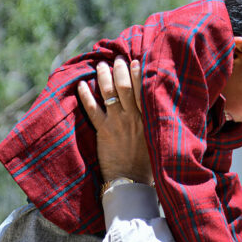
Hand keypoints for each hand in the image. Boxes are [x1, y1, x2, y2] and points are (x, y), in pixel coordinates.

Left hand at [77, 58, 152, 183]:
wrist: (131, 182)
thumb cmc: (148, 164)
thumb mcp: (158, 140)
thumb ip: (156, 123)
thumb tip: (161, 108)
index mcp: (148, 119)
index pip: (143, 90)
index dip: (139, 73)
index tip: (136, 61)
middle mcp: (132, 117)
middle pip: (125, 86)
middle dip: (120, 69)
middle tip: (117, 59)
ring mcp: (117, 123)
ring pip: (109, 93)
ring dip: (103, 77)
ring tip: (101, 65)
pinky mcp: (103, 131)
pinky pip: (92, 109)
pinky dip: (85, 96)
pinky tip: (81, 84)